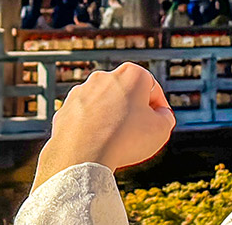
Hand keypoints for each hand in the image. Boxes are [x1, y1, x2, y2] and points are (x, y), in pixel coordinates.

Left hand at [33, 62, 175, 188]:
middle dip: (133, 110)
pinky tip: (98, 145)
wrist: (83, 156)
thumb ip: (165, 117)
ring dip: (111, 118)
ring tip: (116, 141)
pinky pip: (84, 118)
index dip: (159, 106)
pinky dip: (91, 128)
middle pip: (125, 93)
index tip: (159, 123)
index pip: (152, 87)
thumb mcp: (161, 129)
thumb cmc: (125, 140)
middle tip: (139, 133)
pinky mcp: (65, 109)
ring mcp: (80, 92)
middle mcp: (103, 77)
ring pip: (103, 105)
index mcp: (130, 74)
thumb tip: (161, 115)